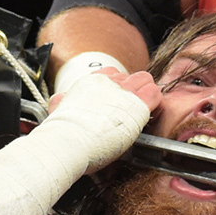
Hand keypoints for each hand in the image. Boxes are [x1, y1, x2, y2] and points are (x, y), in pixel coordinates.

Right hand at [41, 70, 158, 172]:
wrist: (68, 141)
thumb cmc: (62, 133)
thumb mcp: (57, 111)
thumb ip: (61, 102)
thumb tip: (59, 100)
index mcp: (90, 82)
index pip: (112, 74)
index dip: (118, 88)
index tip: (118, 102)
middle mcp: (109, 82)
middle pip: (131, 75)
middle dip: (136, 89)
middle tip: (134, 108)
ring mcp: (124, 91)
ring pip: (146, 80)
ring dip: (147, 94)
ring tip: (144, 112)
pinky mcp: (138, 104)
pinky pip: (155, 94)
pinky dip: (157, 104)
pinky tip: (152, 115)